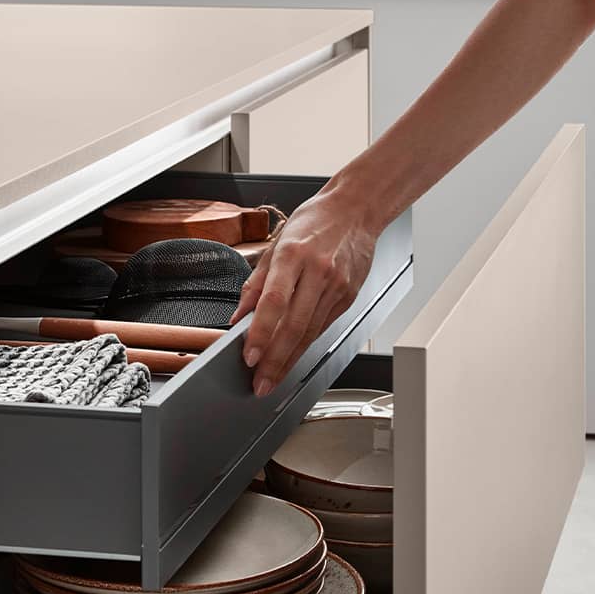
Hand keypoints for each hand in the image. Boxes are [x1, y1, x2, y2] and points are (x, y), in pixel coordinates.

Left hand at [230, 183, 377, 396]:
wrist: (356, 210)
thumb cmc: (314, 222)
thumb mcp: (277, 243)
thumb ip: (256, 282)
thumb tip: (239, 316)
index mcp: (293, 254)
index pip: (274, 302)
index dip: (260, 333)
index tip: (249, 357)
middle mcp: (317, 272)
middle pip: (294, 326)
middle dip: (275, 360)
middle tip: (260, 383)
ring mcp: (336, 287)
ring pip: (310, 333)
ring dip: (289, 361)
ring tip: (272, 379)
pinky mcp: (348, 297)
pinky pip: (322, 327)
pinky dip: (305, 345)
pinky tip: (292, 358)